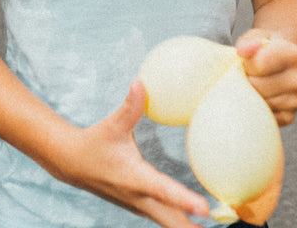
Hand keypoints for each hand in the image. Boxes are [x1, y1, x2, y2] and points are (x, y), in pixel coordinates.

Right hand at [54, 80, 208, 227]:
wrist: (73, 164)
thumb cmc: (95, 142)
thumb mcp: (112, 124)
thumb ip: (130, 106)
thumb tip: (140, 83)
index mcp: (135, 177)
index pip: (163, 190)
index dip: (184, 200)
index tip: (205, 209)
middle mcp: (140, 198)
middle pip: (172, 221)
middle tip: (223, 224)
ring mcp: (141, 207)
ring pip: (170, 224)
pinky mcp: (142, 208)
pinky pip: (166, 220)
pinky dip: (181, 224)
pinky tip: (195, 226)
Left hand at [235, 29, 296, 125]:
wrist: (279, 63)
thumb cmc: (262, 50)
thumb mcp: (254, 38)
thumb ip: (247, 42)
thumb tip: (242, 51)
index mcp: (294, 55)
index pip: (259, 64)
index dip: (246, 63)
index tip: (247, 60)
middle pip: (258, 86)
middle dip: (245, 80)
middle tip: (247, 73)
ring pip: (260, 103)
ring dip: (250, 94)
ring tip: (254, 82)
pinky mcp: (290, 116)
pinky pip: (264, 116)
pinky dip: (257, 108)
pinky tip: (259, 95)